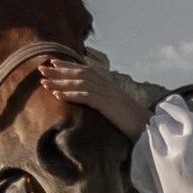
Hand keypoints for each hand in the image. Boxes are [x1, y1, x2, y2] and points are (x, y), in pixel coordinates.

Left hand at [35, 48, 158, 142]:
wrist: (151, 129)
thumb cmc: (135, 123)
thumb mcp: (118, 109)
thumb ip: (106, 103)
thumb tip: (95, 104)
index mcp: (109, 86)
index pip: (86, 71)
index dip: (69, 65)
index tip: (53, 62)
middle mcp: (108, 86)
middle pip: (80, 74)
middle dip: (59, 71)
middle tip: (41, 68)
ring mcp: (108, 95)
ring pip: (80, 83)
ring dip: (60, 82)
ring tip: (44, 82)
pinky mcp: (108, 106)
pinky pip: (87, 97)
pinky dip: (71, 95)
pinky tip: (57, 96)